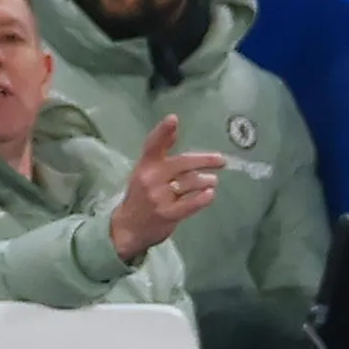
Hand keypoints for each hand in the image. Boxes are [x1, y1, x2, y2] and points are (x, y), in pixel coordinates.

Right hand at [109, 115, 222, 261]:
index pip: (153, 145)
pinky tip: (210, 194)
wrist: (128, 228)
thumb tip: (174, 121)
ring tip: (212, 181)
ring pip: (190, 183)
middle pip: (182, 164)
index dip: (163, 131)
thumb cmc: (141, 195)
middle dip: (204, 161)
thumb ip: (160, 149)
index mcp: (145, 166)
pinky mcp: (167, 214)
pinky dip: (203, 198)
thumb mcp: (145, 170)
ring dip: (206, 181)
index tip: (173, 119)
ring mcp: (159, 197)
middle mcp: (151, 179)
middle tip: (221, 160)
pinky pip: (191, 204)